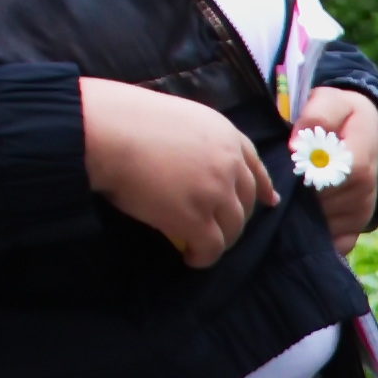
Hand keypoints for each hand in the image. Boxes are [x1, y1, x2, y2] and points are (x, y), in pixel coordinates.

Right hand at [84, 79, 274, 269]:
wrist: (108, 132)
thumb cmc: (127, 120)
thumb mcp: (179, 119)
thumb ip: (197, 141)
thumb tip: (191, 163)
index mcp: (225, 135)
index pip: (254, 166)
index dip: (262, 187)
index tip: (269, 201)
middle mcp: (229, 164)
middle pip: (246, 202)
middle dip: (235, 219)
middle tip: (219, 230)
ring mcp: (216, 192)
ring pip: (233, 228)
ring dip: (220, 241)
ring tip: (201, 247)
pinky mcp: (196, 218)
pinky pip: (211, 248)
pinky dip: (203, 257)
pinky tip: (190, 258)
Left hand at [289, 85, 377, 248]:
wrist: (366, 130)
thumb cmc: (342, 116)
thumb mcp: (330, 101)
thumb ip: (316, 115)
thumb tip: (297, 144)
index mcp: (362, 156)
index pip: (340, 177)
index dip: (313, 177)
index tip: (294, 169)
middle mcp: (367, 189)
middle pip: (329, 204)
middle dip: (301, 198)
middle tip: (284, 186)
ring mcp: (363, 210)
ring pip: (328, 225)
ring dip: (304, 217)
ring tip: (291, 201)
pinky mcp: (357, 227)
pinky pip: (338, 243)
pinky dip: (319, 239)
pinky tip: (303, 224)